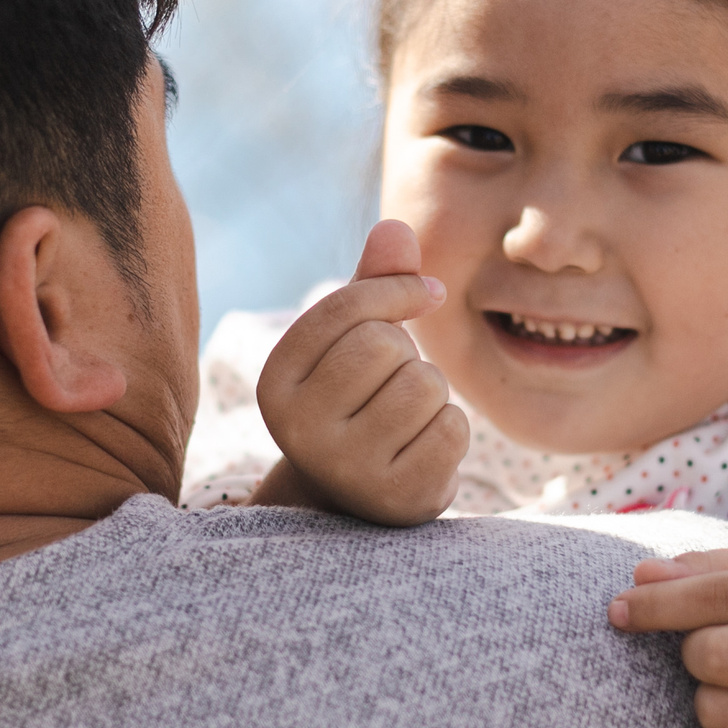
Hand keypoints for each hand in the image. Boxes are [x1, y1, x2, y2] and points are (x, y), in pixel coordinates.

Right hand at [246, 220, 469, 525]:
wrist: (358, 501)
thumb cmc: (358, 400)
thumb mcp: (354, 339)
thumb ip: (373, 283)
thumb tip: (396, 226)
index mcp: (276, 381)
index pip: (347, 308)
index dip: (399, 289)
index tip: (427, 292)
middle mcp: (299, 429)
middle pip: (384, 345)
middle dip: (407, 353)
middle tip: (395, 382)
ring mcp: (346, 469)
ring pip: (424, 385)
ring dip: (432, 392)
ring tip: (406, 418)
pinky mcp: (395, 498)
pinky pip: (451, 428)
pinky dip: (451, 430)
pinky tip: (424, 449)